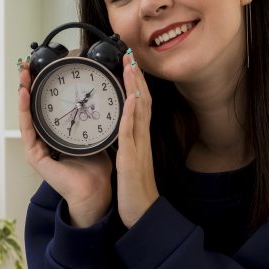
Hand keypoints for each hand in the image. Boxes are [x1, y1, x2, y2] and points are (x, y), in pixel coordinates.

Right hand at [17, 60, 111, 227]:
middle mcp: (43, 141)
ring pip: (26, 116)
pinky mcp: (34, 156)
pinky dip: (24, 111)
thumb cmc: (94, 166)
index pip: (46, 108)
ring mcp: (36, 148)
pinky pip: (27, 130)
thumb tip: (97, 96)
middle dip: (28, 87)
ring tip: (23, 75)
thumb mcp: (93, 134)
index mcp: (55, 136)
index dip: (42, 89)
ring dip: (23, 94)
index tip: (42, 69)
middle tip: (27, 66)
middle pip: (33, 109)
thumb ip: (91, 118)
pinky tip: (24, 95)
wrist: (94, 190)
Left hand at [117, 50, 159, 227]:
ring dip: (135, 87)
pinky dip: (131, 113)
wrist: (143, 213)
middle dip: (136, 78)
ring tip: (130, 67)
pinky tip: (131, 98)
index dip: (136, 85)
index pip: (140, 106)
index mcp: (140, 140)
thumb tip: (125, 132)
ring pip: (139, 111)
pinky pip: (131, 131)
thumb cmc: (135, 191)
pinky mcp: (132, 157)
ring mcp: (139, 147)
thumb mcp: (131, 162)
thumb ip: (129, 146)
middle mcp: (142, 139)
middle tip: (130, 55)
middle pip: (143, 102)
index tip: (130, 66)